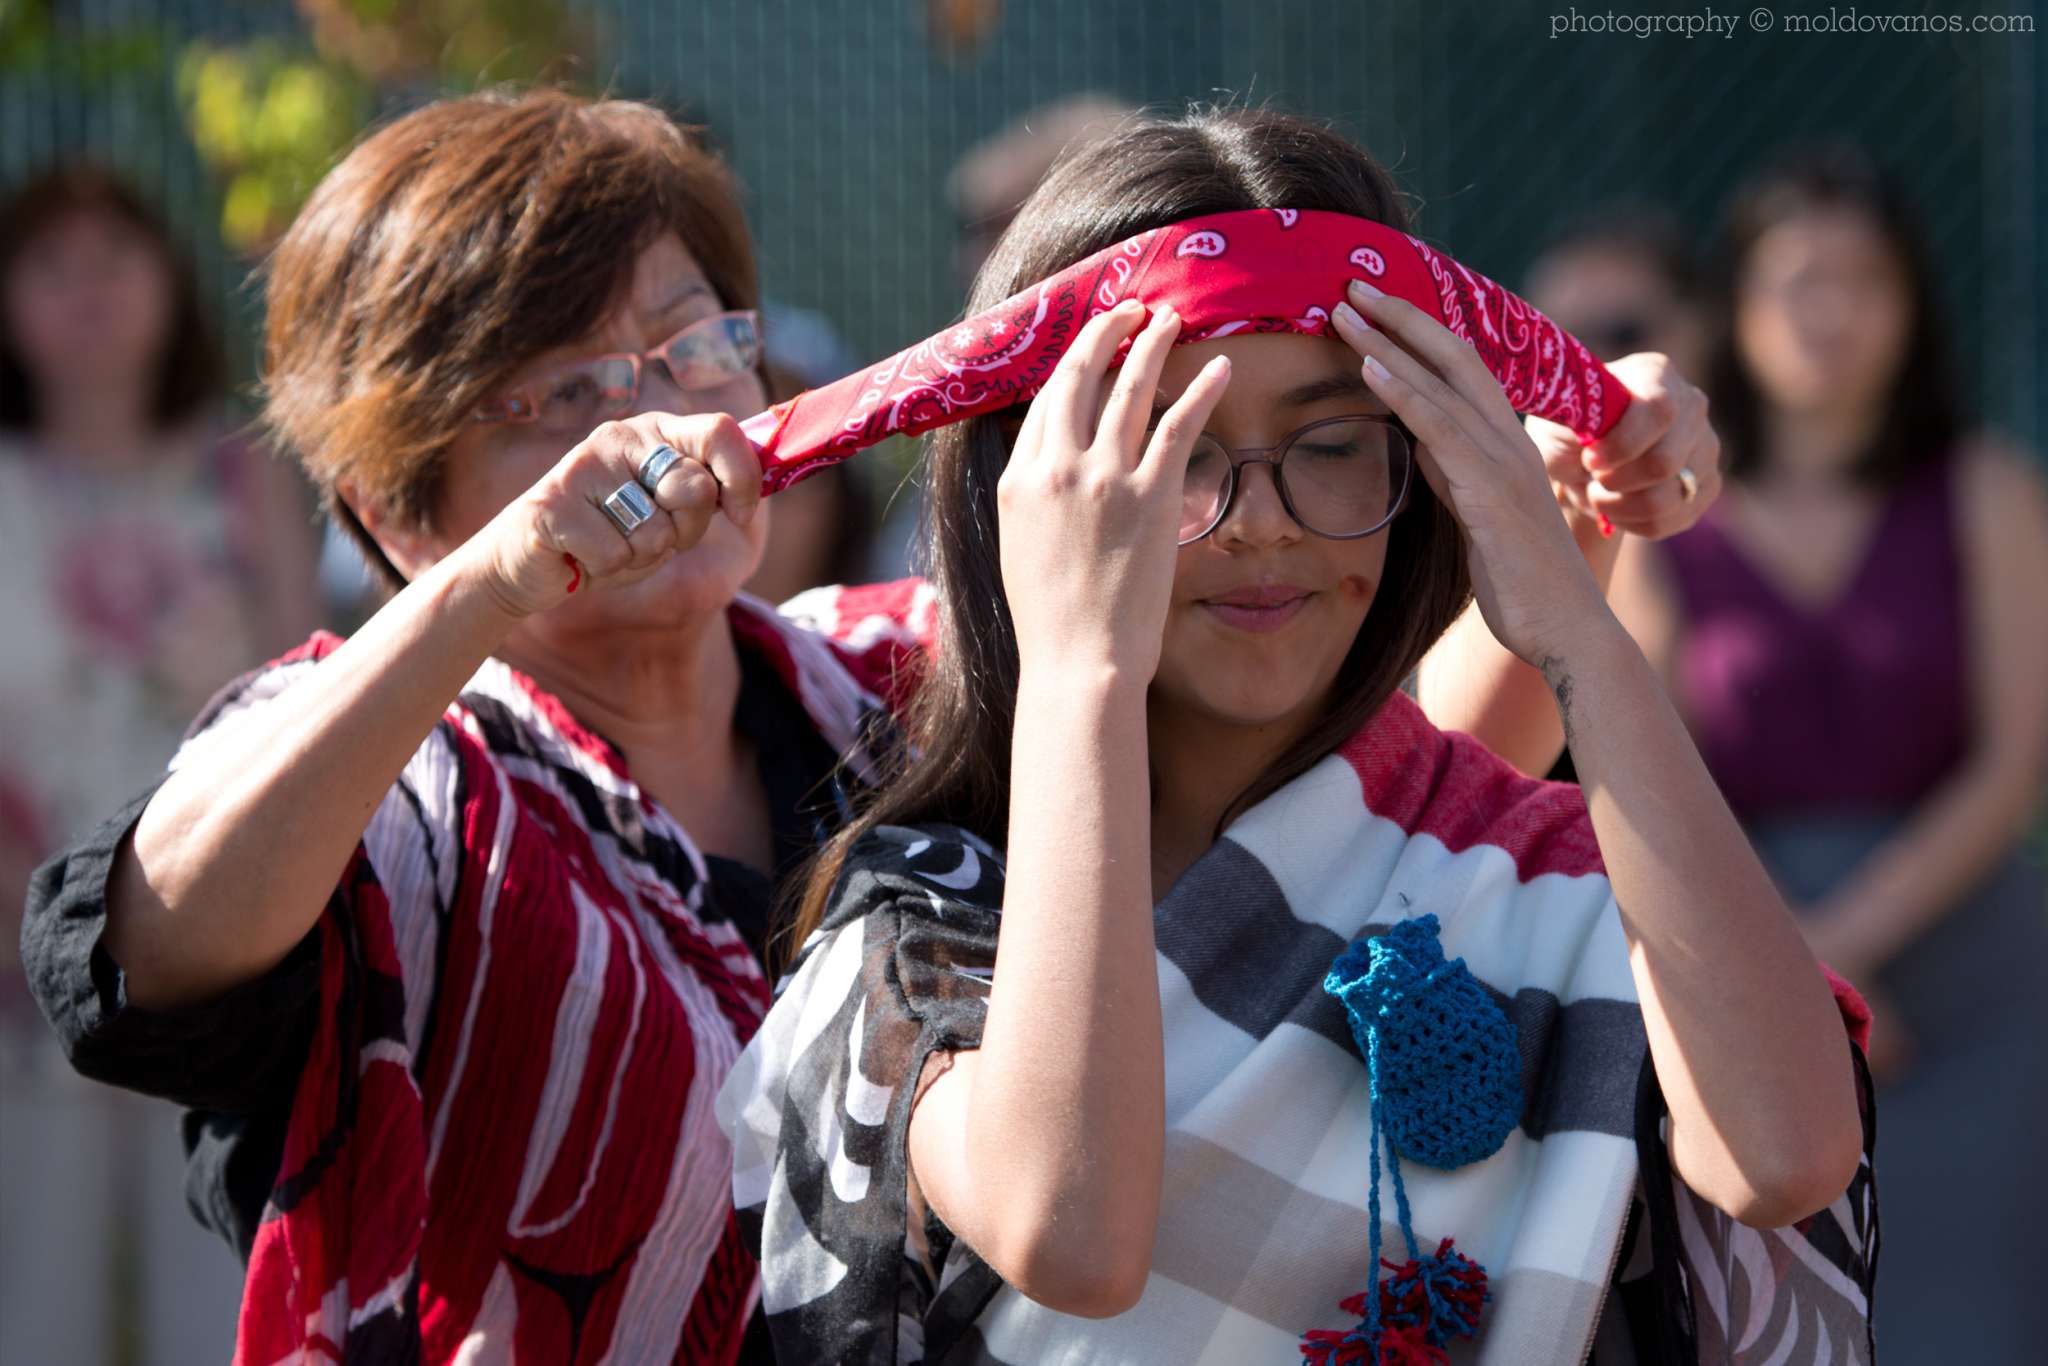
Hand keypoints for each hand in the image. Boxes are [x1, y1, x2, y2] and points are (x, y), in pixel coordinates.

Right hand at [462, 412, 761, 618]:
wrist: (525, 564)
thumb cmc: (607, 537)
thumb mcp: (666, 513)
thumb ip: (707, 494)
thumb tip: (758, 489)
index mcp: (653, 432)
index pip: (719, 431)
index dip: (742, 478)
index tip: (740, 514)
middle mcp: (618, 438)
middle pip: (695, 489)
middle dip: (684, 532)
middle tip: (647, 535)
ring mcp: (582, 468)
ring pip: (656, 533)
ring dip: (640, 557)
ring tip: (609, 545)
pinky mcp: (552, 506)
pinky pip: (616, 554)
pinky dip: (607, 570)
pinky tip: (583, 558)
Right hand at [997, 300, 1230, 679]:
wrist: (1078, 662)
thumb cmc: (1052, 622)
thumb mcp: (1019, 548)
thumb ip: (1032, 500)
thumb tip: (1050, 473)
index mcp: (1018, 480)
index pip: (1046, 402)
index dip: (1074, 366)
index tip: (1094, 347)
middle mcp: (1056, 467)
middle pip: (1080, 374)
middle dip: (1107, 333)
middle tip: (1131, 310)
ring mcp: (1104, 478)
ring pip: (1131, 387)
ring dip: (1153, 343)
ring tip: (1171, 318)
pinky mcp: (1151, 495)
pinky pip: (1180, 423)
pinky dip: (1202, 388)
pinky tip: (1220, 366)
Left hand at [1330, 279, 1617, 666]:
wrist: (1567, 632)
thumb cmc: (1523, 584)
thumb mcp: (1476, 516)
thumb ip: (1453, 472)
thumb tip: (1420, 438)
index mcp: (1505, 444)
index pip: (1459, 369)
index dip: (1416, 333)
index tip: (1371, 306)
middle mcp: (1508, 439)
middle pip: (1452, 355)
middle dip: (1399, 315)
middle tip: (1349, 283)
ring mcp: (1503, 460)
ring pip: (1442, 381)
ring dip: (1388, 340)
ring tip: (1342, 308)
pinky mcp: (1492, 489)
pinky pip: (1441, 427)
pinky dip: (1403, 390)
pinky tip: (1369, 364)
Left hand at [1526, 353, 1721, 539]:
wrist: (1582, 463)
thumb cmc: (1569, 432)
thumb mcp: (1561, 419)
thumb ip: (1577, 419)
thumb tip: (1593, 434)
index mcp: (1656, 374)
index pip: (1659, 410)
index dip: (1622, 444)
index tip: (1589, 459)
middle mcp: (1692, 406)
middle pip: (1665, 461)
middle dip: (1617, 481)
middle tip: (1591, 476)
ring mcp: (1706, 447)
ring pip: (1670, 497)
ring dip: (1620, 505)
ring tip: (1597, 492)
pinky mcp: (1706, 486)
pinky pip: (1672, 519)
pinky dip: (1633, 521)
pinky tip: (1616, 506)